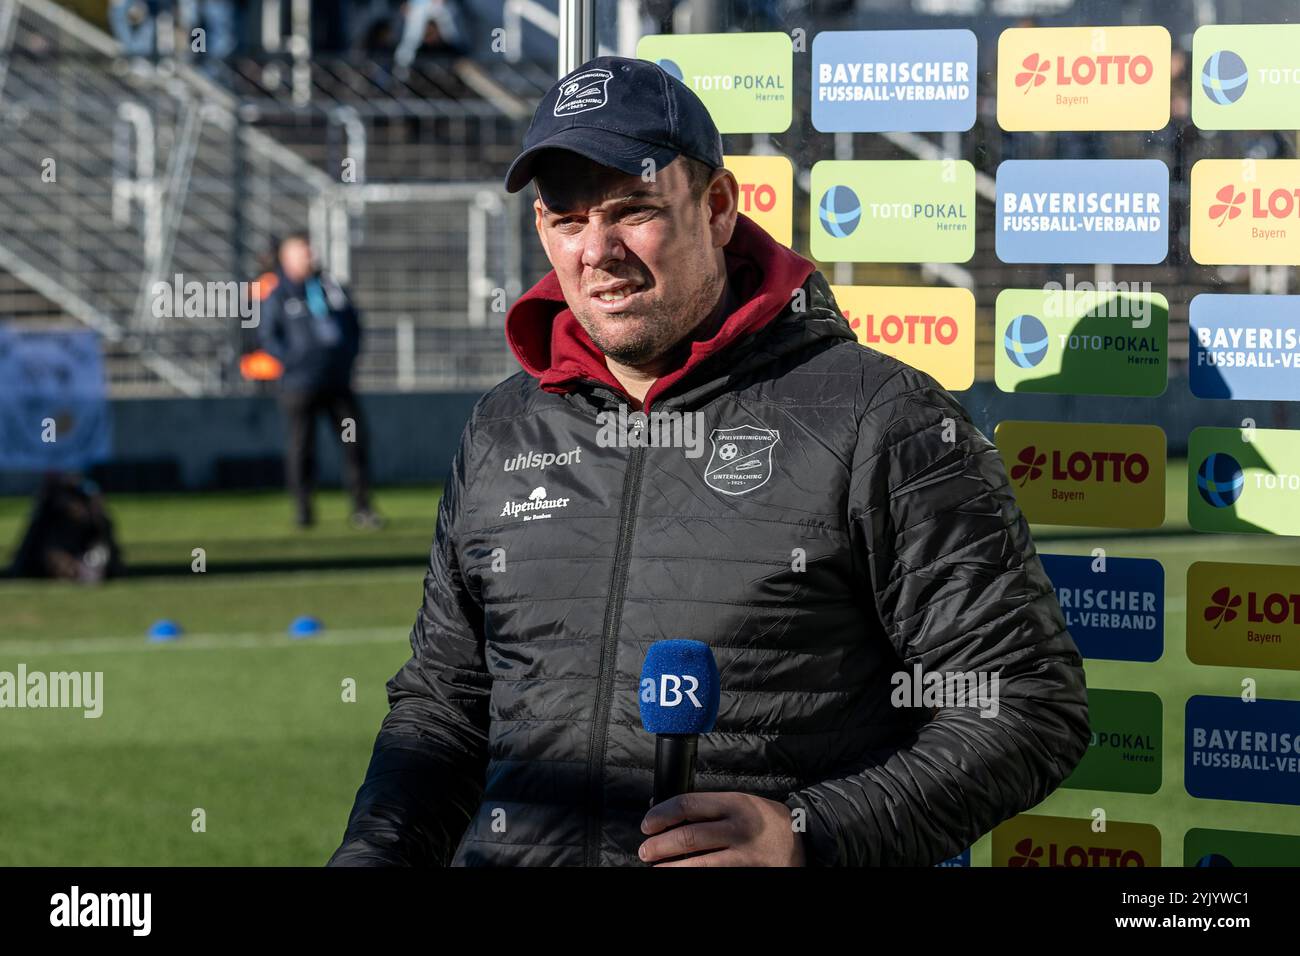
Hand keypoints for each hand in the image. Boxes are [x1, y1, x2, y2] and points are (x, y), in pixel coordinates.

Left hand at [639, 792, 805, 866]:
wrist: (804, 838)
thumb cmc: (764, 818)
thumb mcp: (738, 802)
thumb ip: (706, 807)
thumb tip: (664, 811)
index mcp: (732, 803)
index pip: (687, 805)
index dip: (661, 815)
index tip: (647, 825)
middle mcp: (737, 827)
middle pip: (688, 836)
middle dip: (659, 845)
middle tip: (645, 851)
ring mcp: (743, 854)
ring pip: (698, 863)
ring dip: (671, 867)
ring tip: (656, 868)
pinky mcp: (746, 872)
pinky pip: (713, 875)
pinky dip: (693, 875)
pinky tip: (681, 874)